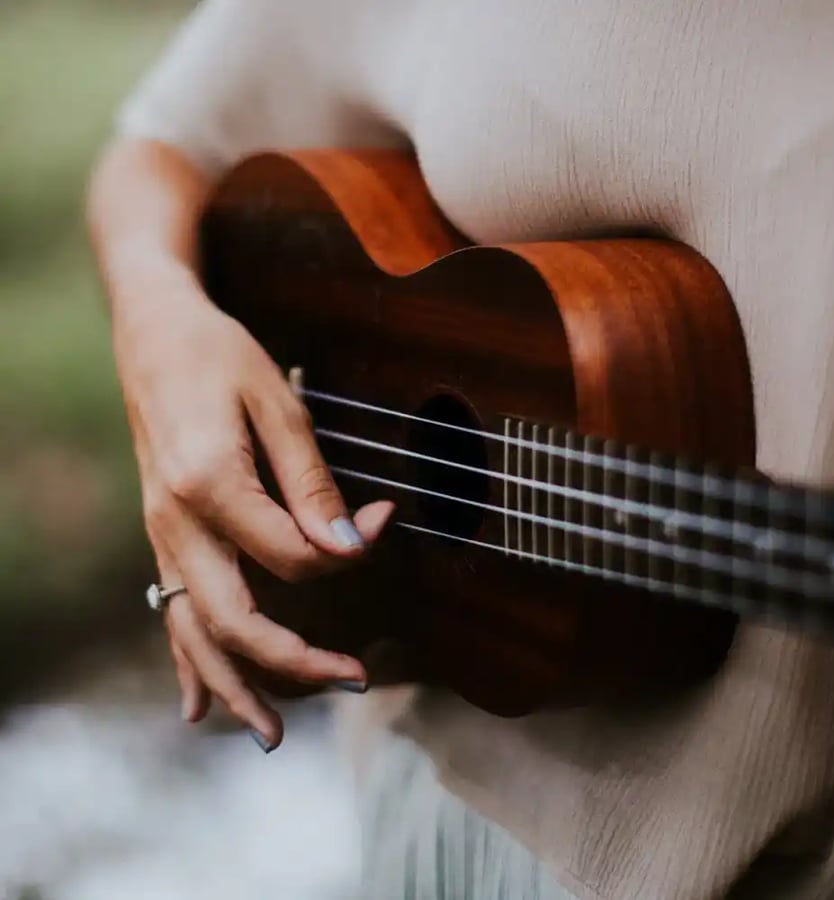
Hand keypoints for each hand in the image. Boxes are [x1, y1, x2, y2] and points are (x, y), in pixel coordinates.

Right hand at [116, 278, 392, 750]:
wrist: (154, 331)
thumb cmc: (220, 357)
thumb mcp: (279, 403)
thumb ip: (312, 483)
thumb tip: (350, 546)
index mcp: (210, 485)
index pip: (290, 556)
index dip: (346, 550)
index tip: (383, 521)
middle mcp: (177, 522)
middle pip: (234, 618)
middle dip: (295, 662)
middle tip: (355, 682)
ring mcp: (163, 534)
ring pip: (193, 632)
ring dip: (236, 686)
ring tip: (274, 734)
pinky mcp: (163, 534)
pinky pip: (170, 612)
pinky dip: (188, 664)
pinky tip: (199, 706)